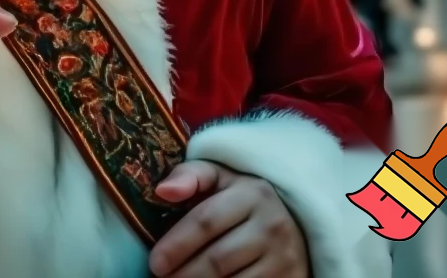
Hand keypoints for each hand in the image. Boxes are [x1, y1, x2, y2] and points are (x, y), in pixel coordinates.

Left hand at [149, 161, 308, 276]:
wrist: (291, 221)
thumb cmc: (240, 198)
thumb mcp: (218, 178)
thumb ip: (190, 177)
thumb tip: (162, 191)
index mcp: (251, 193)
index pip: (206, 221)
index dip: (177, 244)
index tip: (155, 262)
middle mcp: (272, 225)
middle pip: (217, 259)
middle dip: (184, 274)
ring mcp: (285, 257)